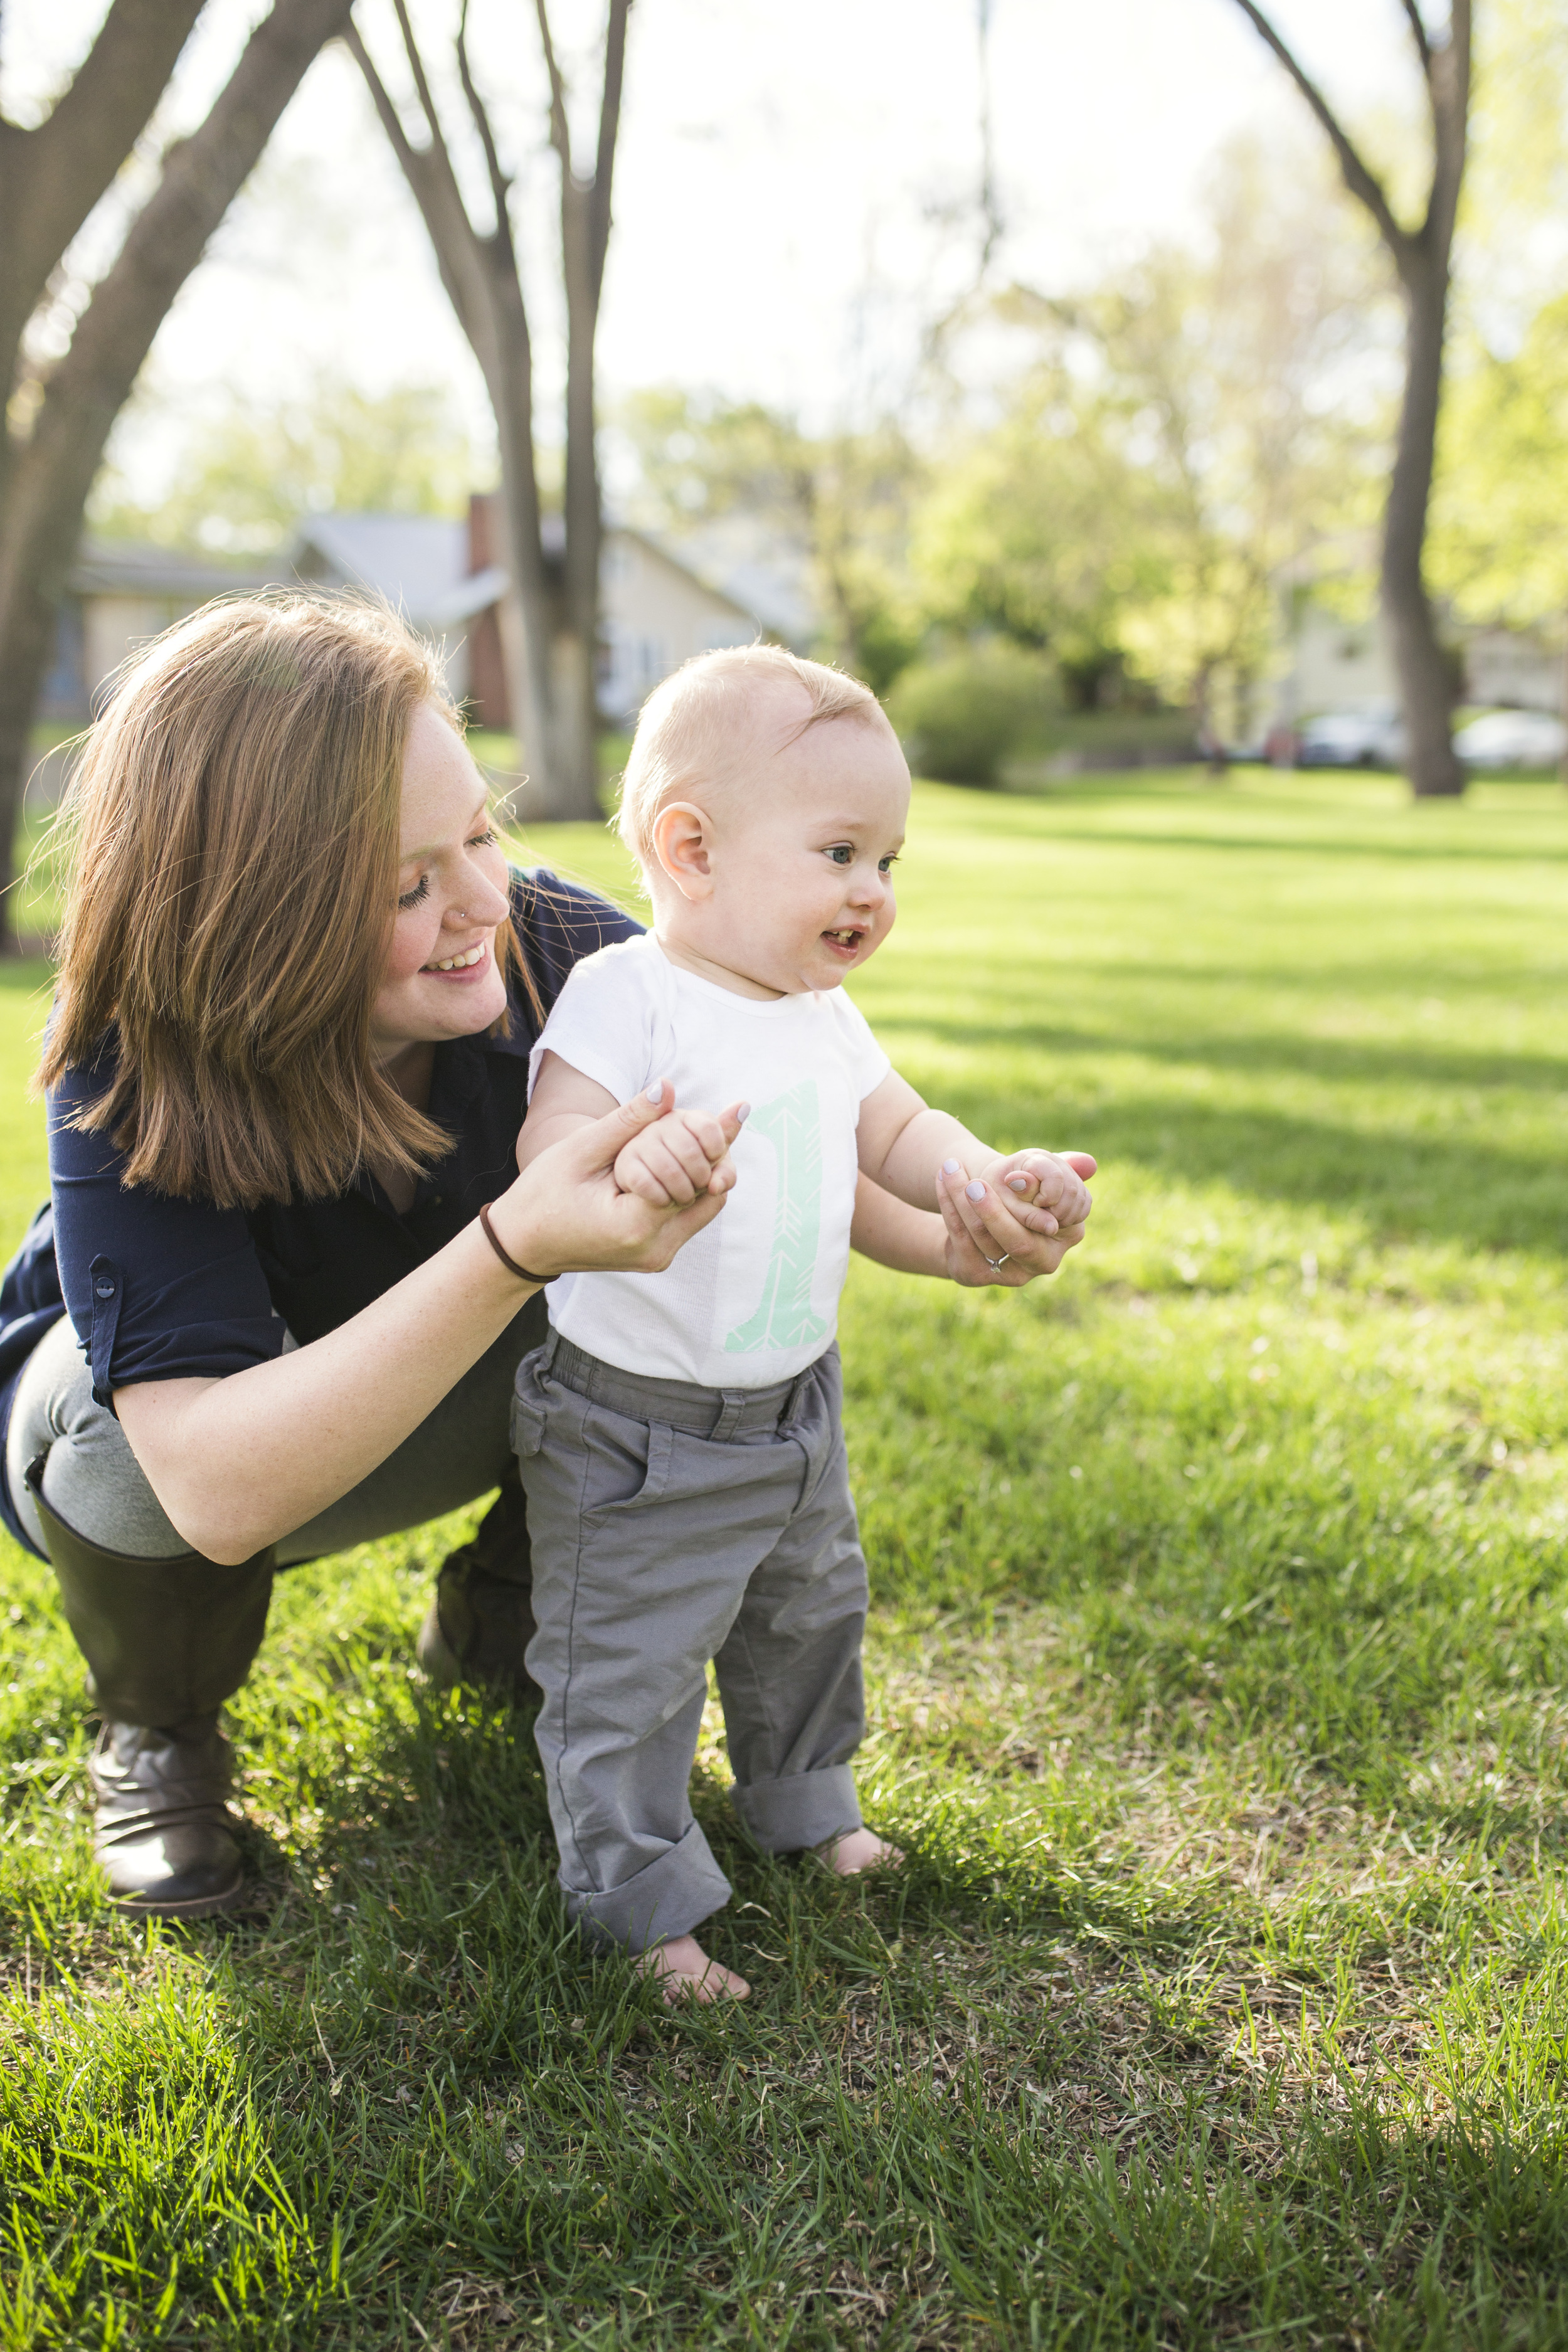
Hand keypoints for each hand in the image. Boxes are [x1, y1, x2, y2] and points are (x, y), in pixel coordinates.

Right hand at [494, 1083, 744, 1277]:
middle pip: (710, 1193)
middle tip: (727, 1114)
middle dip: (714, 1153)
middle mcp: (655, 1249)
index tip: (740, 1106)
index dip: (714, 1138)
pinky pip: (687, 1217)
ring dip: (706, 1171)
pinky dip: (690, 1188)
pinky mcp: (655, 1256)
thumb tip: (667, 1088)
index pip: (697, 1175)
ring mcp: (657, 1257)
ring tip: (712, 1132)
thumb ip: (627, 1121)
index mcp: (636, 1224)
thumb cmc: (542, 1195)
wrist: (522, 1245)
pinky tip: (687, 1157)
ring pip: (704, 1207)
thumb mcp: (581, 1150)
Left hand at [935, 1151, 1095, 1287]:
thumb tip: (1086, 1163)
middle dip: (993, 1210)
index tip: (1013, 1176)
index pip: (1051, 1222)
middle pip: (1018, 1241)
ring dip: (962, 1199)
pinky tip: (941, 1180)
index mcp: (1068, 1234)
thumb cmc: (1021, 1195)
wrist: (983, 1223)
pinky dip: (948, 1206)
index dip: (1034, 1199)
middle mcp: (1044, 1262)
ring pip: (983, 1236)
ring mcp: (1009, 1274)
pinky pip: (959, 1238)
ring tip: (950, 1169)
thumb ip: (1060, 1169)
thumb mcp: (1040, 1178)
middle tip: (974, 1182)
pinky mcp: (974, 1274)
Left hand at [981, 1148, 1094, 1236]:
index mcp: (1032, 1158)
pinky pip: (1085, 1205)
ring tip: (1044, 1221)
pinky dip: (1073, 1217)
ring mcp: (1068, 1173)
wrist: (998, 1189)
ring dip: (1066, 1217)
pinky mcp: (1076, 1188)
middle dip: (1057, 1211)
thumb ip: (1025, 1214)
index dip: (1047, 1198)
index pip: (1054, 1177)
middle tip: (1039, 1219)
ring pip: (1082, 1198)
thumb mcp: (1002, 1204)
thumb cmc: (993, 1196)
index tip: (1034, 1206)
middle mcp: (1054, 1160)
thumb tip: (1052, 1229)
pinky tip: (1054, 1221)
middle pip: (1072, 1189)